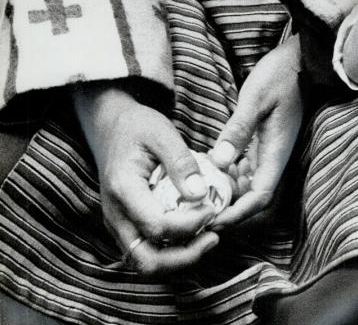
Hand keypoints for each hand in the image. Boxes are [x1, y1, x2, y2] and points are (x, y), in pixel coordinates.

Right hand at [73, 83, 218, 274]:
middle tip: (214, 238)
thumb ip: (180, 163)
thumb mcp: (162, 132)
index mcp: (123, 190)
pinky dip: (171, 252)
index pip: (156, 227)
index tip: (212, 209)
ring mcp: (118, 225)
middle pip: (146, 261)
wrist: (110, 128)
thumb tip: (200, 194)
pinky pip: (146, 252)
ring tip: (208, 239)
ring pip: (145, 263)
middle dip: (184, 257)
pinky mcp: (125, 227)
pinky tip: (193, 234)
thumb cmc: (138, 127)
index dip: (189, 225)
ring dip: (178, 259)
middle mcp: (116, 216)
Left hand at [208, 39, 302, 229]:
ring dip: (225, 190)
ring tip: (197, 187)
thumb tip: (219, 161)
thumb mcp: (256, 98)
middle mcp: (273, 157)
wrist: (298, 58)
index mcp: (276, 152)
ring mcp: (268, 151)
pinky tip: (208, 165)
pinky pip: (244, 168)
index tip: (211, 218)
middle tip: (195, 207)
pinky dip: (227, 173)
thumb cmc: (280, 74)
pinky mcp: (261, 143)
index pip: (259, 197)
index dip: (236, 213)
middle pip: (251, 197)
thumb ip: (238, 129)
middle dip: (227, 207)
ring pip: (246, 184)